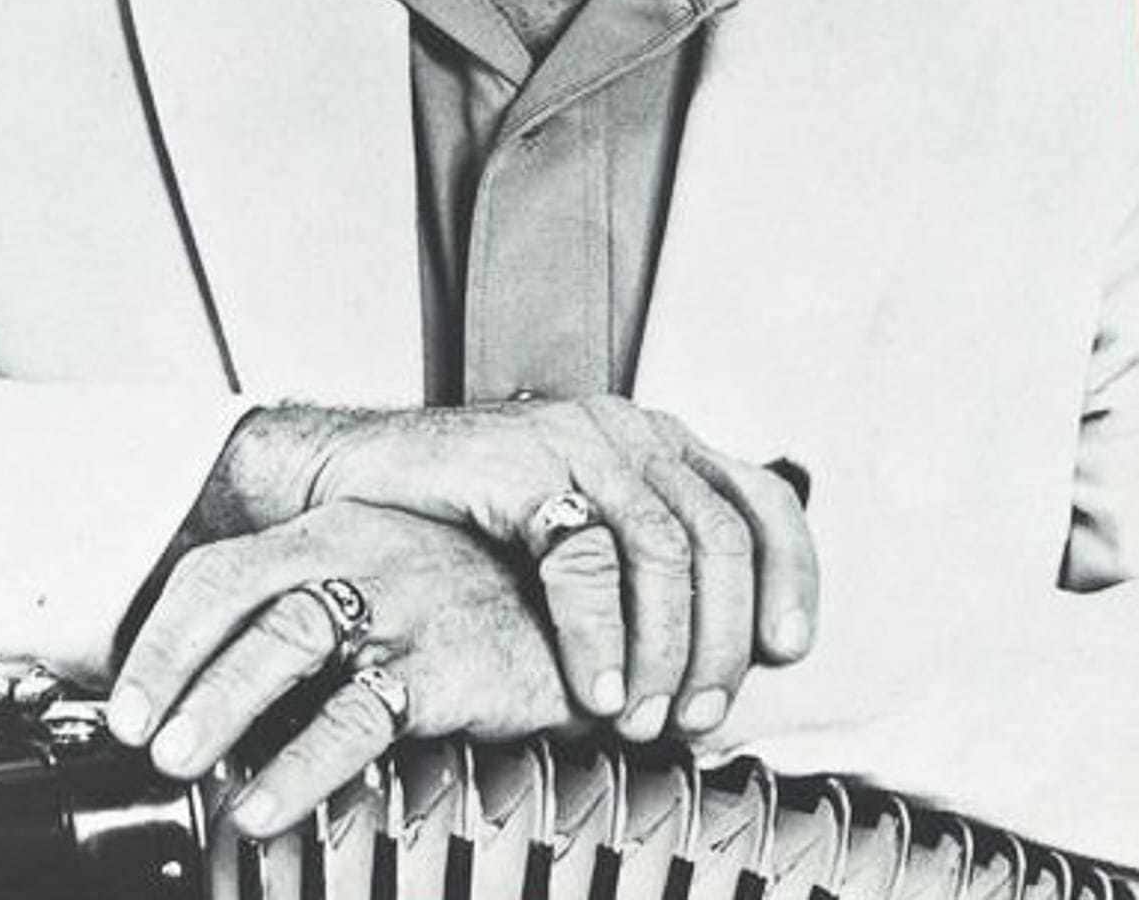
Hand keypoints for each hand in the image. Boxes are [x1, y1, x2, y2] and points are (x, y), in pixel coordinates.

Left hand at [107, 500, 576, 836]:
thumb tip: (222, 700)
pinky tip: (265, 802)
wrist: (589, 611)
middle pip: (237, 592)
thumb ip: (316, 626)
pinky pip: (356, 714)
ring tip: (179, 761)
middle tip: (136, 735)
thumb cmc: (478, 604)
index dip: (162, 637)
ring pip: (285, 638)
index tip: (125, 703)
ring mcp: (401, 601)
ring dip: (219, 703)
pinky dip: (300, 765)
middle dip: (173, 667)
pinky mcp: (444, 662)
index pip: (221, 570)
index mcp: (333, 531)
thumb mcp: (387, 588)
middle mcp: (357, 551)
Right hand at [221, 393, 817, 739]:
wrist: (357, 485)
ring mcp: (577, 440)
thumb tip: (723, 661)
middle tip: (699, 716)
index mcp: (657, 443)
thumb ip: (645, 570)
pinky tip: (590, 689)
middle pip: (724, 537)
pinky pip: (586, 558)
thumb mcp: (578, 534)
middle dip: (723, 642)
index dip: (792, 578)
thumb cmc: (468, 525)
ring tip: (641, 718)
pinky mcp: (523, 464)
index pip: (763, 499)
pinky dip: (598, 637)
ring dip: (665, 650)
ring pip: (667, 550)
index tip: (785, 654)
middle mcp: (629, 430)